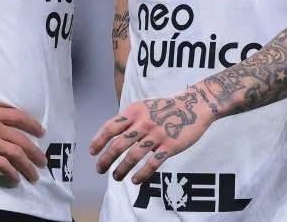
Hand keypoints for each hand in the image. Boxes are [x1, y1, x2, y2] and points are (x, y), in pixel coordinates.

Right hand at [0, 95, 47, 183]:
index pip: (19, 117)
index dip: (32, 124)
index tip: (42, 131)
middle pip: (22, 140)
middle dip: (35, 152)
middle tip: (43, 161)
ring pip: (16, 154)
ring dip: (28, 166)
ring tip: (34, 176)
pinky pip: (2, 165)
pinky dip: (11, 173)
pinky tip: (15, 179)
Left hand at [89, 84, 216, 183]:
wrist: (193, 107)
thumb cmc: (165, 108)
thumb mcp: (144, 106)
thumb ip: (129, 119)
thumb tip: (110, 134)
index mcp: (134, 111)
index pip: (110, 127)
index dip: (99, 141)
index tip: (92, 152)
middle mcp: (143, 122)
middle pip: (118, 145)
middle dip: (106, 159)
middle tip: (100, 169)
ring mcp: (156, 135)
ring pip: (133, 156)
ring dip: (121, 169)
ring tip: (115, 177)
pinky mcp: (169, 146)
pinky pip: (152, 164)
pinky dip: (141, 174)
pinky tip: (135, 180)